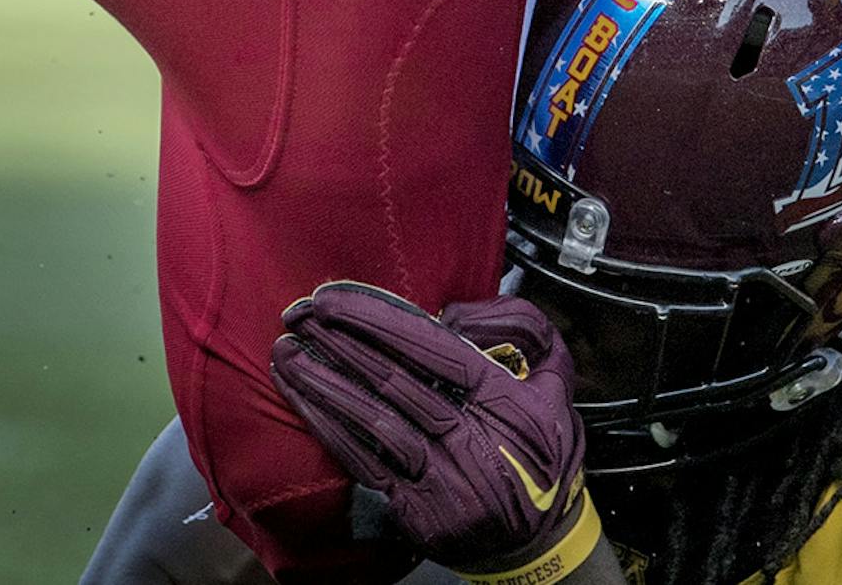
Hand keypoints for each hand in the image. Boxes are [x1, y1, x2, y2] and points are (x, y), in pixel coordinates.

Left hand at [272, 283, 599, 581]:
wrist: (543, 544)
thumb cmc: (542, 450)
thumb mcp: (554, 377)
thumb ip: (519, 325)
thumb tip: (454, 312)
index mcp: (502, 400)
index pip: (432, 349)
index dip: (376, 320)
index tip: (333, 298)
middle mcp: (472, 440)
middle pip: (394, 381)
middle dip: (339, 342)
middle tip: (299, 314)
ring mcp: (443, 480)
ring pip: (372, 423)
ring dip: (323, 384)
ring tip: (286, 352)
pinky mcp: (419, 511)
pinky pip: (366, 462)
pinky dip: (330, 429)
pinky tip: (303, 401)